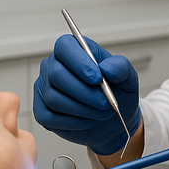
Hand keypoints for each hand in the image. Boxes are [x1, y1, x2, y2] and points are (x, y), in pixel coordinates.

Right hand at [33, 34, 140, 155]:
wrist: (114, 119)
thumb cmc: (117, 91)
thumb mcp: (127, 77)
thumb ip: (120, 67)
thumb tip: (106, 68)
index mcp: (73, 50)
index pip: (64, 46)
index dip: (79, 62)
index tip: (97, 78)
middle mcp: (53, 66)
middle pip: (56, 75)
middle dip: (85, 92)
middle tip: (105, 102)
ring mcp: (44, 89)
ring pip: (54, 98)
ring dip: (83, 109)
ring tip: (101, 111)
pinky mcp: (42, 111)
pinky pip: (49, 117)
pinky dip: (73, 121)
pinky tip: (88, 119)